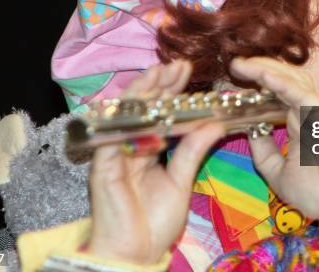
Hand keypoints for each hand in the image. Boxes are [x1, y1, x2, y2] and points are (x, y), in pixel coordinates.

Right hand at [86, 60, 224, 263]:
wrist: (135, 254)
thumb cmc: (155, 222)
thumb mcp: (181, 180)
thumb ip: (193, 150)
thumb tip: (215, 123)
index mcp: (147, 148)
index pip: (159, 112)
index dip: (171, 91)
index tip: (187, 72)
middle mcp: (129, 146)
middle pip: (143, 108)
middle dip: (159, 83)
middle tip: (178, 65)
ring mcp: (114, 154)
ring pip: (126, 115)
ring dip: (143, 92)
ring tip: (161, 72)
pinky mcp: (103, 166)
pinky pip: (115, 137)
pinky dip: (131, 121)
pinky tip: (146, 106)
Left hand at [230, 57, 318, 242]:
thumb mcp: (279, 175)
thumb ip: (264, 153)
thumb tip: (252, 131)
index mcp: (297, 125)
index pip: (274, 99)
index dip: (255, 90)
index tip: (232, 87)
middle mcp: (305, 113)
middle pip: (279, 82)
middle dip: (256, 70)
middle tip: (235, 66)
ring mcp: (314, 109)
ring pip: (288, 79)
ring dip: (264, 69)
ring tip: (242, 64)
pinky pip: (297, 90)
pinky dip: (278, 81)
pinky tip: (260, 74)